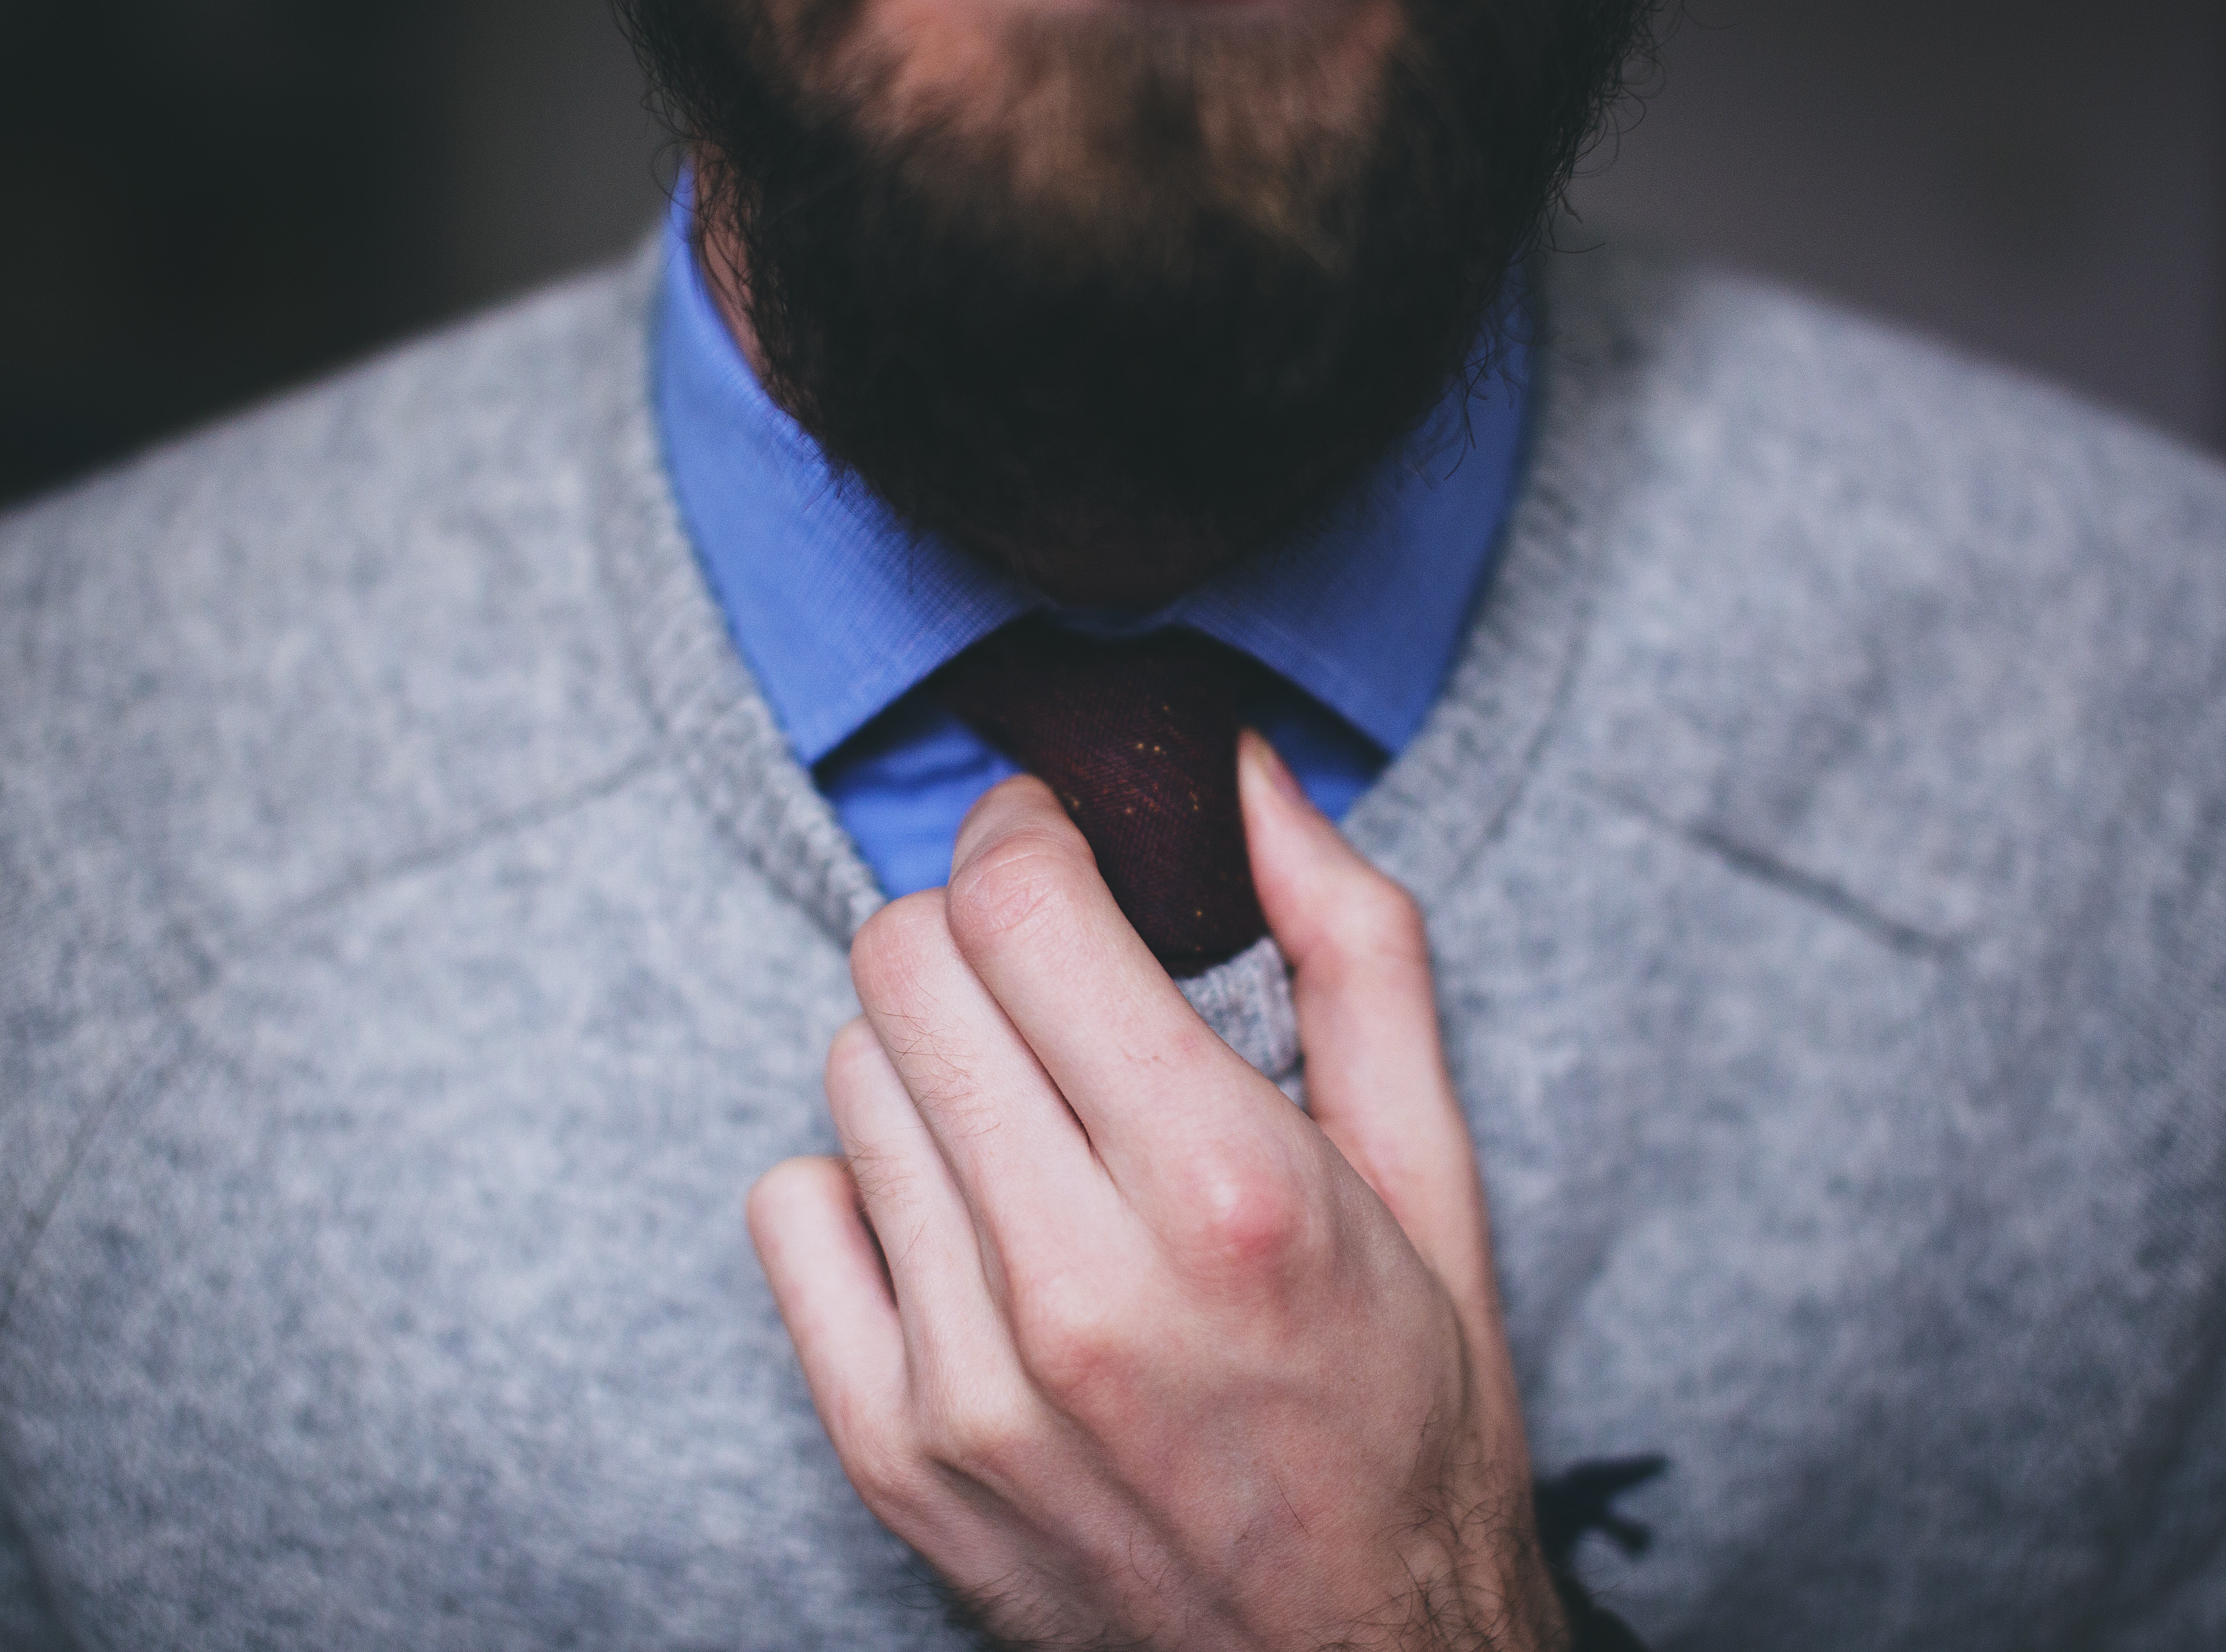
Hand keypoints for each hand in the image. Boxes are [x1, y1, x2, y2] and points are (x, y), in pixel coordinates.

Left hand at [748, 732, 1562, 1651]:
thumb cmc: (1408, 1413)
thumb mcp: (1434, 1170)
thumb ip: (1353, 945)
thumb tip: (1244, 772)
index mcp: (1229, 1194)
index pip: (1019, 909)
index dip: (1026, 833)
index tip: (1054, 842)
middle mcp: (1080, 1289)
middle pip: (906, 969)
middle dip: (972, 929)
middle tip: (1041, 971)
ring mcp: (965, 1382)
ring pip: (850, 1077)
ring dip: (933, 1060)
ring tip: (1029, 1120)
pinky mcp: (891, 1453)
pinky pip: (791, 1208)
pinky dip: (865, 1184)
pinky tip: (965, 1220)